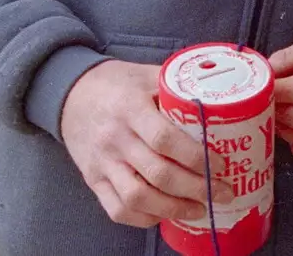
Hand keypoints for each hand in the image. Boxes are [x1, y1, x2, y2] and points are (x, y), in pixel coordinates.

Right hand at [61, 60, 231, 227]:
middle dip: (195, 188)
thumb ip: (179, 88)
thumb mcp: (148, 75)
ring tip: (200, 209)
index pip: (165, 139)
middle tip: (223, 192)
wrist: (70, 93)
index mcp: (131, 109)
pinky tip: (167, 215)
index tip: (221, 165)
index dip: (195, 157)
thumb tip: (222, 99)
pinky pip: (116, 209)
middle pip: (157, 174)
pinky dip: (144, 218)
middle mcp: (115, 139)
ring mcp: (102, 163)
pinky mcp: (92, 180)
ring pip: (137, 197)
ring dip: (173, 209)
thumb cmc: (118, 83)